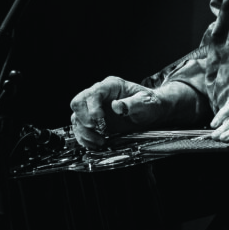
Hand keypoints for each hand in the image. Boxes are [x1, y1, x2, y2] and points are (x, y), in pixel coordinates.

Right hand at [69, 76, 193, 148]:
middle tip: (97, 129)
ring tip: (100, 141)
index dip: (92, 107)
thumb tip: (116, 106)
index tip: (100, 119)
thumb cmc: (149, 103)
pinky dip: (85, 138)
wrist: (152, 112)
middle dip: (84, 118)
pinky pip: (81, 129)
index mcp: (111, 86)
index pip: (93, 93)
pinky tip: (96, 143)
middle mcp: (100, 95)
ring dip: (85, 132)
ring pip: (77, 118)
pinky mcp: (94, 121)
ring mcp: (95, 108)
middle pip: (78, 103)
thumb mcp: (145, 102)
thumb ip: (132, 103)